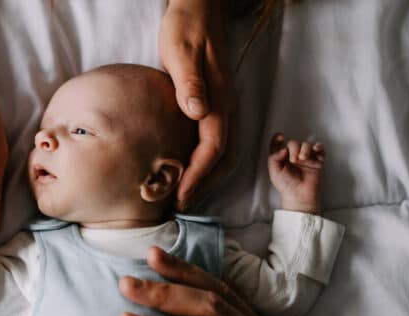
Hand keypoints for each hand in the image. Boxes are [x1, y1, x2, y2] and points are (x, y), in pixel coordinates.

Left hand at [159, 0, 235, 210]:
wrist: (200, 7)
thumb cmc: (186, 28)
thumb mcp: (180, 51)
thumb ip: (189, 82)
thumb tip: (196, 113)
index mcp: (219, 99)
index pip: (213, 148)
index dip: (198, 176)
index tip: (181, 196)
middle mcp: (228, 106)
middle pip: (225, 158)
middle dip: (205, 185)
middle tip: (181, 204)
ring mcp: (226, 106)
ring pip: (225, 152)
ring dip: (208, 177)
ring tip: (185, 194)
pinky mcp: (218, 104)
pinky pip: (219, 141)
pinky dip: (207, 162)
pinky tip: (188, 167)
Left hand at [268, 133, 324, 214]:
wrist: (299, 195)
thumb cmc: (286, 185)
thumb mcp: (274, 171)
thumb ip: (274, 157)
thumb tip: (283, 148)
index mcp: (282, 157)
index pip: (279, 145)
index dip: (278, 139)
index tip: (280, 137)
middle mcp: (293, 156)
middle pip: (294, 143)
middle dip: (294, 148)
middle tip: (293, 160)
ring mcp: (306, 158)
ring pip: (306, 145)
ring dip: (305, 149)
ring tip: (302, 158)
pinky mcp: (316, 161)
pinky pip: (320, 150)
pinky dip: (319, 147)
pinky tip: (316, 148)